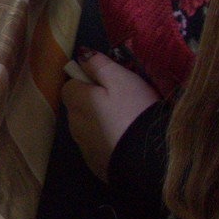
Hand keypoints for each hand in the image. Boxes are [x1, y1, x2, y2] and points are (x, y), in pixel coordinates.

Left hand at [63, 50, 160, 181]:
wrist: (148, 161)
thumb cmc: (135, 113)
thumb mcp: (121, 79)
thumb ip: (98, 64)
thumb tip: (81, 54)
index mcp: (76, 102)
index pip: (70, 84)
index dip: (89, 81)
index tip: (110, 84)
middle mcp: (73, 125)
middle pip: (78, 106)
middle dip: (94, 101)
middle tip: (123, 101)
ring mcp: (83, 147)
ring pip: (88, 126)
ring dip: (101, 121)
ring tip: (128, 121)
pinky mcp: (95, 163)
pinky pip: (98, 145)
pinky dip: (108, 140)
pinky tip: (126, 139)